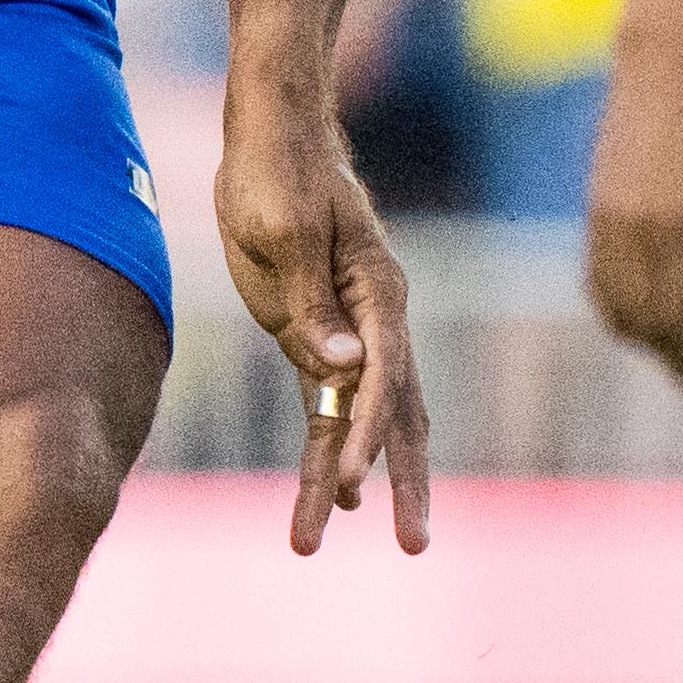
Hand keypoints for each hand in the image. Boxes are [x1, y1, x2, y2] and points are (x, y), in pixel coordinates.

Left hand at [215, 77, 431, 561]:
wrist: (271, 136)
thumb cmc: (277, 173)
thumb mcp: (283, 233)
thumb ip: (312, 306)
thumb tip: (344, 370)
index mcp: (379, 293)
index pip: (384, 377)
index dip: (370, 434)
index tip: (356, 485)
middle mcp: (378, 321)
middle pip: (399, 413)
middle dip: (402, 481)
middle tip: (412, 545)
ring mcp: (351, 332)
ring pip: (364, 419)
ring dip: (355, 478)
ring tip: (338, 540)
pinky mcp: (317, 336)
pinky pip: (331, 406)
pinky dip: (333, 450)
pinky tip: (333, 494)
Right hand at [581, 35, 682, 399]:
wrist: (674, 54)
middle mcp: (638, 228)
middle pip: (646, 323)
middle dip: (672, 361)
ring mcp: (609, 216)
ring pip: (613, 304)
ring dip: (641, 339)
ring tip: (674, 354)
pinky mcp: (595, 202)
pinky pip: (595, 275)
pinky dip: (614, 306)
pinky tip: (641, 314)